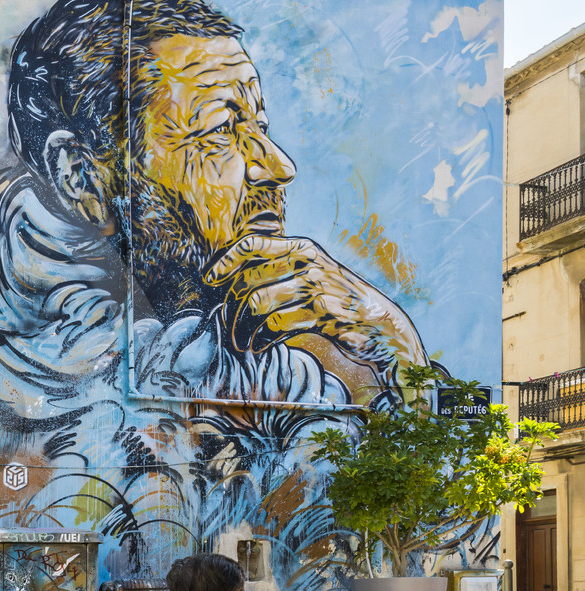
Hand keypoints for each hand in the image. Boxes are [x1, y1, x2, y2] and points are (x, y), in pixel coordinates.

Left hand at [206, 235, 426, 398]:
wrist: (379, 324)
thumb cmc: (336, 302)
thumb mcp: (310, 276)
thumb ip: (279, 272)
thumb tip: (230, 285)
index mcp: (301, 248)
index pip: (253, 244)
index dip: (226, 261)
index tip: (210, 280)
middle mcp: (308, 261)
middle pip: (248, 281)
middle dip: (231, 311)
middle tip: (230, 330)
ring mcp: (317, 286)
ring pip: (257, 304)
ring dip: (243, 330)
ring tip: (243, 343)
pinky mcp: (322, 313)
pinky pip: (275, 325)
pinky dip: (262, 340)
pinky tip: (261, 347)